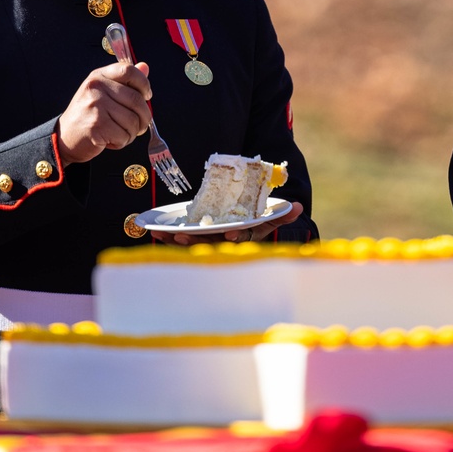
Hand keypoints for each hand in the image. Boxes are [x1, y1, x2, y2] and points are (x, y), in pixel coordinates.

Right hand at [57, 61, 152, 165]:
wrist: (63, 138)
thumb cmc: (87, 115)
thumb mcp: (103, 92)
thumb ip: (125, 81)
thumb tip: (145, 67)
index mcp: (99, 76)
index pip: (129, 70)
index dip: (144, 84)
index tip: (147, 96)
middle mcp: (96, 87)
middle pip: (136, 99)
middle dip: (144, 116)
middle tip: (140, 125)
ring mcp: (95, 105)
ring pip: (132, 120)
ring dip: (132, 132)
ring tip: (122, 133)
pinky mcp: (97, 125)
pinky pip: (124, 135)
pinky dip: (122, 141)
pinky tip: (112, 140)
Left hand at [157, 201, 303, 246]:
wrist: (244, 230)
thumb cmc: (258, 223)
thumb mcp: (271, 218)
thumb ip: (282, 213)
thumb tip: (298, 205)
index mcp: (244, 237)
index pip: (241, 237)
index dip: (234, 235)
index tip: (229, 232)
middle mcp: (227, 245)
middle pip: (211, 244)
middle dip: (196, 241)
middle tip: (182, 235)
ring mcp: (211, 246)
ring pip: (193, 245)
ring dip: (177, 241)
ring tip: (162, 234)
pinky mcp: (196, 244)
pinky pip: (181, 244)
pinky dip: (168, 239)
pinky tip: (154, 232)